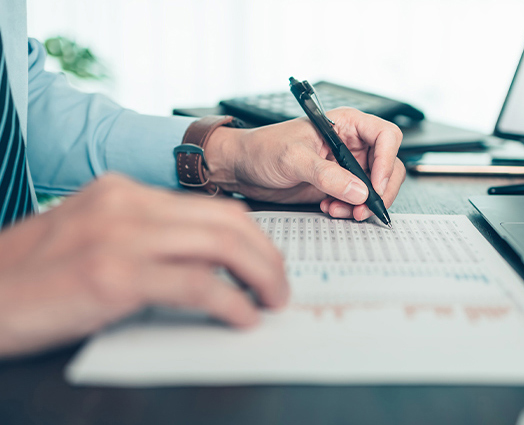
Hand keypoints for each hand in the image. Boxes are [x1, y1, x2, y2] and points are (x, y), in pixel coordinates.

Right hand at [0, 174, 287, 356]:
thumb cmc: (32, 277)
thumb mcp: (93, 239)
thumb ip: (146, 240)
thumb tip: (205, 263)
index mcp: (123, 192)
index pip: (211, 207)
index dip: (252, 236)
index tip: (267, 261)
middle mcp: (126, 204)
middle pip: (227, 221)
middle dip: (267, 255)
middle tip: (280, 285)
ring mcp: (119, 236)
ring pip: (222, 245)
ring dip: (261, 275)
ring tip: (273, 301)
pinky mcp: (113, 275)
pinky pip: (197, 284)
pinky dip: (231, 302)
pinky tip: (242, 317)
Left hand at [205, 108, 405, 220]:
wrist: (242, 168)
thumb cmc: (262, 148)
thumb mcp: (293, 158)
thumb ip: (327, 175)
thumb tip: (359, 191)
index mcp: (346, 124)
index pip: (386, 136)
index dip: (386, 160)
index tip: (374, 184)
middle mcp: (351, 144)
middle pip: (388, 165)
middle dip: (380, 190)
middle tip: (364, 208)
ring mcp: (346, 167)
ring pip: (376, 187)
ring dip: (364, 204)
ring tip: (341, 210)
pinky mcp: (338, 186)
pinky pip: (358, 200)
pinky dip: (350, 209)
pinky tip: (330, 208)